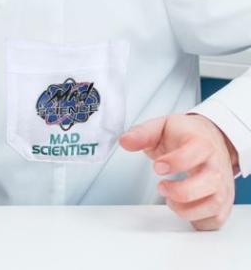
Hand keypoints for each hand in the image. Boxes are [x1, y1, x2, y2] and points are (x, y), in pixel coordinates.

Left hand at [120, 114, 236, 230]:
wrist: (212, 140)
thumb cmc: (186, 136)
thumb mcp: (162, 127)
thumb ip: (143, 134)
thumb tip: (125, 142)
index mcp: (201, 144)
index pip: (196, 152)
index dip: (175, 161)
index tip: (158, 167)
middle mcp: (216, 166)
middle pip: (210, 183)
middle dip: (180, 191)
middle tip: (162, 187)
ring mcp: (222, 186)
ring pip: (213, 205)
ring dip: (186, 210)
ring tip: (170, 200)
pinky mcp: (222, 202)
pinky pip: (215, 220)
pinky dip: (197, 221)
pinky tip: (184, 210)